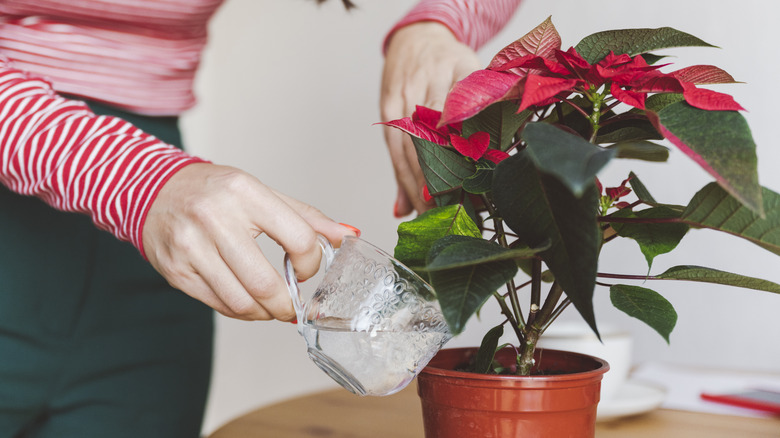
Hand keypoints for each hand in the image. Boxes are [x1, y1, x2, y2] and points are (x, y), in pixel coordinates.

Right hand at [142, 163, 357, 320]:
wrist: (151, 190)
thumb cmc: (214, 191)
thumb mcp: (262, 193)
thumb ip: (306, 217)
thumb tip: (347, 236)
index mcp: (245, 193)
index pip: (298, 239)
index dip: (310, 263)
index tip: (305, 267)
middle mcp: (215, 218)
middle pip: (266, 283)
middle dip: (287, 305)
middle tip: (293, 306)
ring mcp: (191, 247)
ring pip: (241, 302)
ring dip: (265, 314)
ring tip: (271, 307)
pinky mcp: (176, 271)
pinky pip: (219, 305)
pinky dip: (241, 311)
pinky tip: (248, 302)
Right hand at [380, 22, 480, 216]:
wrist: (419, 37)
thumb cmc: (453, 62)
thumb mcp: (477, 76)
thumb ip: (484, 111)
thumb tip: (493, 155)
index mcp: (454, 75)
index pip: (454, 122)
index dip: (455, 158)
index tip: (464, 189)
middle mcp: (424, 86)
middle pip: (425, 142)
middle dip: (433, 182)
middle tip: (446, 214)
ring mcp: (401, 98)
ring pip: (406, 151)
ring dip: (415, 188)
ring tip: (428, 217)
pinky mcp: (387, 110)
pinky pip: (393, 151)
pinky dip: (401, 180)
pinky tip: (407, 205)